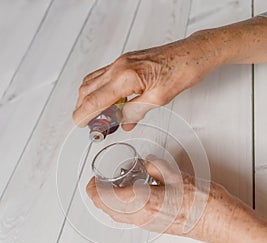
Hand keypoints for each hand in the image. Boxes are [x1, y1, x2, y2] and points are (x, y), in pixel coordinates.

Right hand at [73, 35, 222, 129]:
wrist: (191, 54)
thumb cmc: (180, 71)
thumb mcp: (157, 99)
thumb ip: (135, 112)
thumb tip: (124, 122)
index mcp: (125, 77)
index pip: (95, 99)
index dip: (84, 114)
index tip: (80, 123)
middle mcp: (119, 66)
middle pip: (88, 89)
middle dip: (83, 107)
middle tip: (88, 123)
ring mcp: (121, 62)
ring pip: (93, 81)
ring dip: (89, 98)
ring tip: (98, 115)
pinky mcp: (126, 61)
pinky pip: (103, 76)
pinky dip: (99, 90)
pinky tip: (109, 101)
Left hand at [86, 156, 227, 242]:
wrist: (217, 221)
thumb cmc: (202, 202)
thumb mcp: (176, 175)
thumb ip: (155, 167)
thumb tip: (146, 163)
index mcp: (145, 202)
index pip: (107, 198)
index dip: (93, 190)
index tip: (91, 181)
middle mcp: (142, 217)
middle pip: (108, 210)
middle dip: (97, 197)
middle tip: (97, 184)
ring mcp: (147, 225)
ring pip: (117, 217)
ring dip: (108, 204)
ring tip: (110, 189)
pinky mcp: (154, 227)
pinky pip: (129, 219)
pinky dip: (121, 209)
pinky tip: (129, 198)